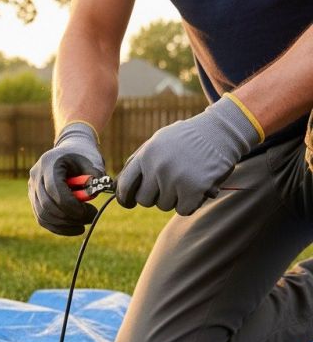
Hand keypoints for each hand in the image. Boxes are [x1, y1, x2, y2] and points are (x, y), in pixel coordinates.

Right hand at [29, 122, 105, 235]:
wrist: (69, 150)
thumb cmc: (83, 155)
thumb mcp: (93, 162)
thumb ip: (95, 178)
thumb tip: (93, 196)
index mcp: (48, 163)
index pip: (54, 190)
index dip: (71, 205)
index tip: (89, 212)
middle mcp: (35, 176)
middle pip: (46, 205)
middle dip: (69, 217)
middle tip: (90, 219)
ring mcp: (31, 188)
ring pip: (43, 215)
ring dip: (64, 225)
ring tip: (83, 224)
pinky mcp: (33, 199)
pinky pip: (42, 219)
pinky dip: (58, 227)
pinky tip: (75, 228)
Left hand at [117, 94, 262, 215]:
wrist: (222, 132)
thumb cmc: (188, 138)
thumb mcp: (159, 141)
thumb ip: (140, 162)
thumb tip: (120, 186)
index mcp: (146, 155)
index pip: (125, 186)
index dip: (124, 198)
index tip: (128, 203)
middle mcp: (157, 167)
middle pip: (144, 200)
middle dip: (154, 196)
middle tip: (169, 185)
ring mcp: (175, 179)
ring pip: (164, 205)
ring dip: (174, 198)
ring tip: (186, 179)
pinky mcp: (193, 190)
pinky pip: (183, 210)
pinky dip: (190, 203)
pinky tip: (196, 188)